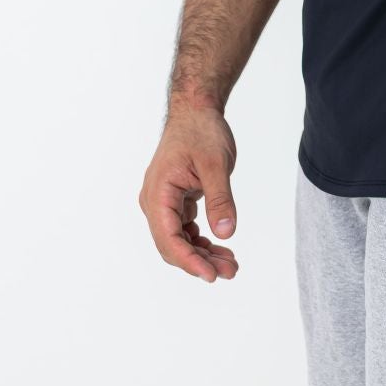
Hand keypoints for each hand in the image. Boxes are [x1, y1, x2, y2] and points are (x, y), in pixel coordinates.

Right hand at [138, 105, 239, 282]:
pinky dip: (201, 240)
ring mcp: (164, 202)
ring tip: (231, 264)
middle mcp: (155, 201)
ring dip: (203, 253)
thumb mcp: (216, 164)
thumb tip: (225, 233)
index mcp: (158, 193)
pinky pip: (184, 229)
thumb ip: (220, 199)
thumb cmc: (201, 131)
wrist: (196, 110)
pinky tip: (221, 247)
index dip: (189, 261)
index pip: (168, 239)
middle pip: (172, 244)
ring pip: (179, 239)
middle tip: (231, 271)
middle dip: (200, 261)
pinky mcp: (175, 201)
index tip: (212, 275)